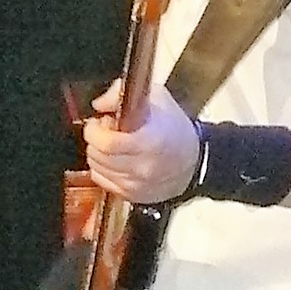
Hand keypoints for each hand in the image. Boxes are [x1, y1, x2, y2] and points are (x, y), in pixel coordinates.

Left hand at [84, 80, 199, 205]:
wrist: (195, 162)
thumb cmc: (177, 130)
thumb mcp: (158, 99)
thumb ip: (123, 94)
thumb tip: (99, 104)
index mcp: (150, 141)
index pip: (107, 142)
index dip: (95, 131)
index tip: (98, 123)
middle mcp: (143, 166)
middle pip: (98, 155)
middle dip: (96, 140)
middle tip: (109, 132)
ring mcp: (136, 183)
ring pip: (96, 167)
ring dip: (99, 154)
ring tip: (116, 145)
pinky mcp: (131, 194)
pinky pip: (102, 180)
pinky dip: (104, 169)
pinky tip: (118, 160)